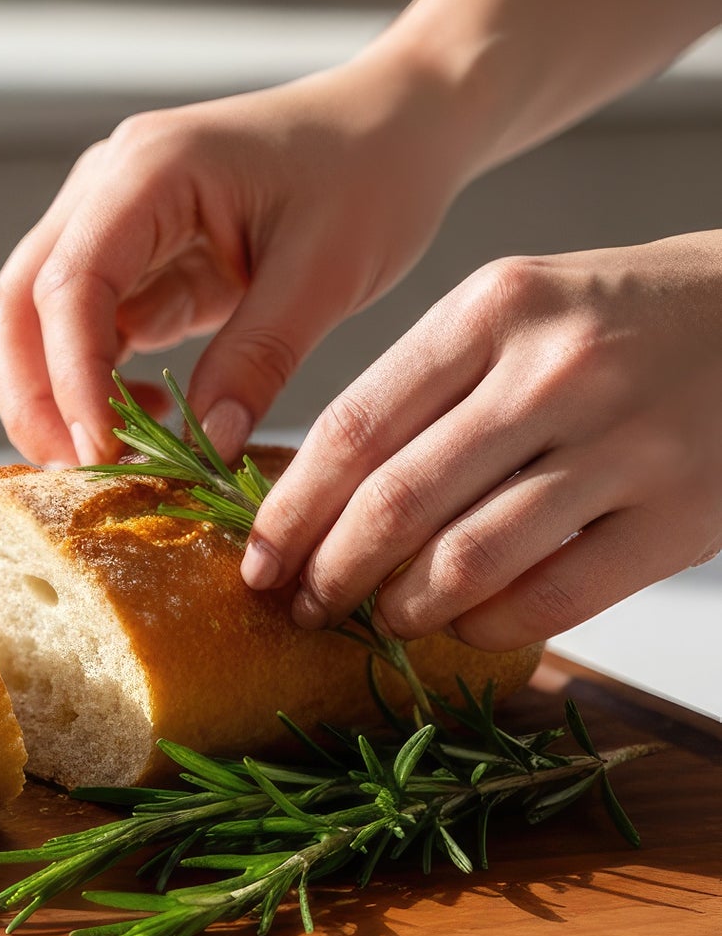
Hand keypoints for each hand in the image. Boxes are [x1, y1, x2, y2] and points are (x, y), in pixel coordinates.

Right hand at [0, 58, 470, 467]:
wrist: (399, 123)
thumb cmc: (373, 173)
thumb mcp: (328, 272)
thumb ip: (259, 358)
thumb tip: (203, 446)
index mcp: (148, 169)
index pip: (69, 284)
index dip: (73, 378)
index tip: (104, 452)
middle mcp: (105, 187)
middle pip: (17, 304)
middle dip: (34, 397)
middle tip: (85, 472)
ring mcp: (106, 218)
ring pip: (33, 321)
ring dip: (54, 395)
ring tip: (117, 454)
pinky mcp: (128, 255)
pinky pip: (82, 328)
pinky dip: (95, 382)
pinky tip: (152, 413)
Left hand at [244, 234, 721, 648]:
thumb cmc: (609, 319)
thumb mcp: (507, 310)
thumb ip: (420, 385)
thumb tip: (312, 494)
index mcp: (490, 311)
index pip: (355, 428)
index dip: (290, 509)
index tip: (257, 559)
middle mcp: (554, 372)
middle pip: (398, 502)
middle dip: (331, 572)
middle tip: (303, 606)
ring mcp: (626, 443)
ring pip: (470, 558)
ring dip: (404, 609)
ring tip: (382, 619)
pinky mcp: (682, 514)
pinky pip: (556, 596)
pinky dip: (490, 625)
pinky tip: (465, 625)